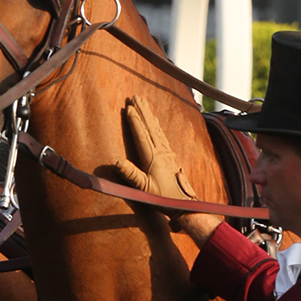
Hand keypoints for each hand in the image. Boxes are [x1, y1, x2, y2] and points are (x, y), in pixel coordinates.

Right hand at [108, 96, 219, 245]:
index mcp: (152, 158)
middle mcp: (161, 152)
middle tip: (136, 96)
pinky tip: (155, 122)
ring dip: (149, 115)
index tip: (128, 107)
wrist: (184, 204)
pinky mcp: (171, 156)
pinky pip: (162, 135)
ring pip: (157, 129)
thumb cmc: (163, 198)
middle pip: (150, 127)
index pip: (141, 135)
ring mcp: (167, 153)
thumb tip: (116, 161)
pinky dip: (157, 125)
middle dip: (142, 111)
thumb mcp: (144, 189)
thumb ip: (130, 175)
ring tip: (144, 103)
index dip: (135, 121)